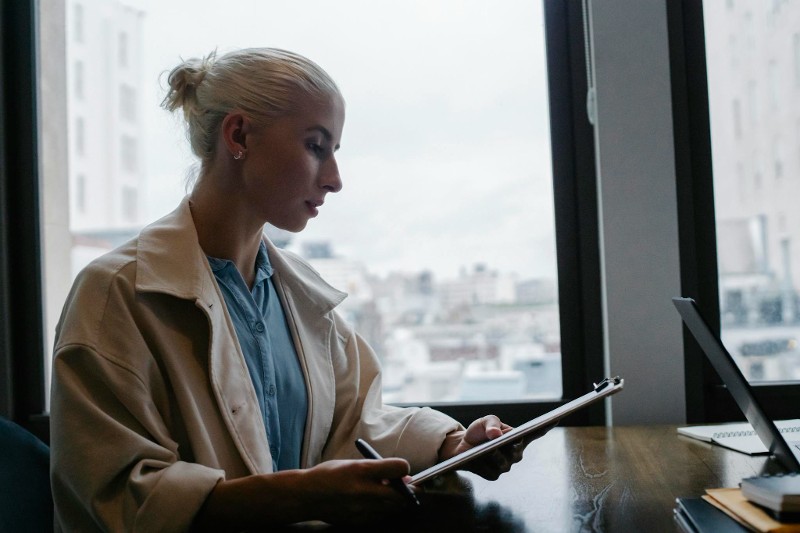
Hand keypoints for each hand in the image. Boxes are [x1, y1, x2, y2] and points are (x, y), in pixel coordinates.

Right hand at [303, 458, 414, 524]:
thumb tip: (404, 476)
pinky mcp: (359, 522)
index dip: (404, 468)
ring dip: (395, 500)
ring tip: (383, 492)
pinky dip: (382, 510)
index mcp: (361, 470)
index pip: (399, 468)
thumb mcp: (353, 463)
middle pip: (402, 495)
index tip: (402, 470)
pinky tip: (371, 503)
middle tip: (405, 486)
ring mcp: (362, 509)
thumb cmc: (330, 474)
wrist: (307, 496)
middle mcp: (363, 491)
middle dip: (407, 490)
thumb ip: (377, 469)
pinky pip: (381, 517)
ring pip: (393, 507)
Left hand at [437, 415, 554, 479]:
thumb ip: (491, 424)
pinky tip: (475, 459)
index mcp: (517, 438)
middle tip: (497, 440)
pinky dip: (482, 465)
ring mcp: (505, 465)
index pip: (535, 432)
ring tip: (484, 451)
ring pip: (503, 462)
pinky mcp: (493, 475)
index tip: (556, 418)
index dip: (547, 426)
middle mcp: (515, 453)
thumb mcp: (484, 422)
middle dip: (508, 446)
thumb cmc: (478, 432)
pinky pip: (490, 471)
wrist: (462, 446)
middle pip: (516, 451)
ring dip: (493, 456)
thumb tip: (497, 434)